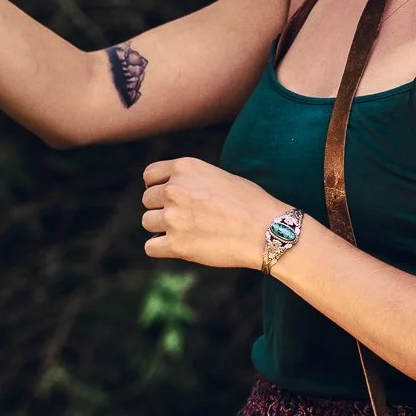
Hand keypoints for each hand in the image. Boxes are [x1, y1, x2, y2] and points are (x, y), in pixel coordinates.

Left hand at [142, 157, 284, 269]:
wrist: (267, 230)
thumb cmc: (251, 203)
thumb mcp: (218, 176)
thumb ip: (191, 179)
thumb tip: (172, 190)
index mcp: (185, 168)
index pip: (150, 175)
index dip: (157, 186)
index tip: (168, 196)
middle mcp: (174, 189)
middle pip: (147, 200)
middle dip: (162, 208)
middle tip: (185, 217)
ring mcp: (173, 217)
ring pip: (147, 222)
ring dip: (161, 228)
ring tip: (186, 231)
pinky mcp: (176, 245)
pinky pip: (151, 247)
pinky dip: (161, 248)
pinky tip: (178, 246)